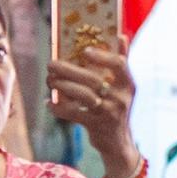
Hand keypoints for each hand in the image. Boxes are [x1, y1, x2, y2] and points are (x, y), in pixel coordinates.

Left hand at [47, 44, 139, 172]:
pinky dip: (59, 108)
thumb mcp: (123, 87)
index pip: (119, 65)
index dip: (102, 56)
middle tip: (51, 64)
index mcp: (128, 84)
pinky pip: (74, 114)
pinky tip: (48, 102)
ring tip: (49, 80)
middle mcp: (121, 97)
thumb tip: (122, 35)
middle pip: (93, 79)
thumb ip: (122, 61)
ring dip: (62, 86)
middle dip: (69, 70)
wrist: (118, 142)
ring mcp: (108, 113)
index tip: (85, 51)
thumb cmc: (116, 107)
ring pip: (82, 95)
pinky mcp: (95, 126)